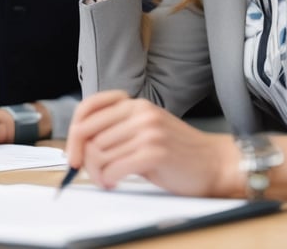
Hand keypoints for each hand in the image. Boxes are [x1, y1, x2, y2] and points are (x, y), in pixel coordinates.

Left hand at [65, 90, 238, 196]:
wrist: (214, 163)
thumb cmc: (177, 151)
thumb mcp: (145, 130)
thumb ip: (117, 130)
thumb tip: (79, 146)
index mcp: (135, 104)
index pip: (88, 108)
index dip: (72, 133)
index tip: (72, 154)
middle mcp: (140, 112)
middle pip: (88, 133)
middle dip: (82, 158)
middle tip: (88, 172)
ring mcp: (148, 131)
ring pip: (98, 153)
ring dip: (97, 173)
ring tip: (107, 180)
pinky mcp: (154, 152)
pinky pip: (113, 168)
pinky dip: (108, 180)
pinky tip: (115, 182)